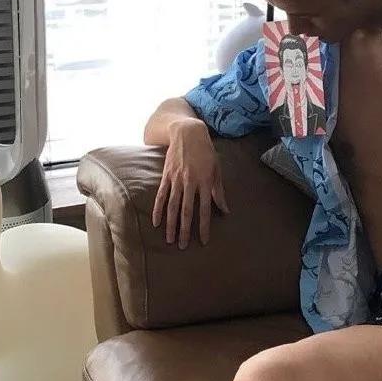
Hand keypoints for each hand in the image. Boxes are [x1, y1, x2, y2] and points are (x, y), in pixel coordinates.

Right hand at [151, 119, 229, 248]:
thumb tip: (225, 211)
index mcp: (205, 182)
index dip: (204, 226)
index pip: (205, 209)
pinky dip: (158, 210)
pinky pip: (161, 196)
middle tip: (183, 247)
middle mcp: (190, 182)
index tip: (204, 241)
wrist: (188, 133)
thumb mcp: (217, 170)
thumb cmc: (206, 152)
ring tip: (169, 240)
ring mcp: (176, 180)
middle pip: (187, 211)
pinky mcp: (166, 176)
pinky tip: (156, 223)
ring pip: (173, 206)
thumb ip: (219, 191)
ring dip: (171, 224)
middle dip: (185, 230)